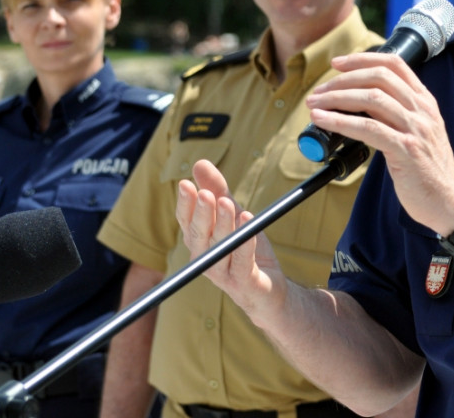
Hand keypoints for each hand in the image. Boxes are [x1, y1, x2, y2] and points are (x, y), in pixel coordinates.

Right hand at [176, 159, 285, 319]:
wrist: (268, 290)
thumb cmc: (246, 250)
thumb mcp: (234, 215)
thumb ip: (218, 190)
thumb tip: (199, 163)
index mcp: (200, 242)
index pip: (186, 222)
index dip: (185, 204)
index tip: (185, 184)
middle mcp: (206, 259)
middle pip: (199, 235)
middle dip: (201, 213)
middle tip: (204, 193)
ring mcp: (224, 274)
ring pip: (220, 247)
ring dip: (223, 224)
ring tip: (228, 203)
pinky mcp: (245, 282)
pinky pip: (243, 261)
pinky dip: (245, 242)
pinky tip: (248, 221)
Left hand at [305, 52, 453, 235]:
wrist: (449, 202)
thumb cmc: (428, 171)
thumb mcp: (418, 133)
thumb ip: (396, 115)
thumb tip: (357, 106)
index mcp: (425, 102)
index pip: (394, 64)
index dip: (362, 59)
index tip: (337, 63)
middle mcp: (422, 110)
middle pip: (379, 77)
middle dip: (342, 80)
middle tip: (318, 92)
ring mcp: (415, 129)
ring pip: (372, 99)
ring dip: (336, 98)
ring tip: (315, 105)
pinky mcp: (406, 150)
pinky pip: (368, 128)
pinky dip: (340, 121)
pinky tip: (324, 121)